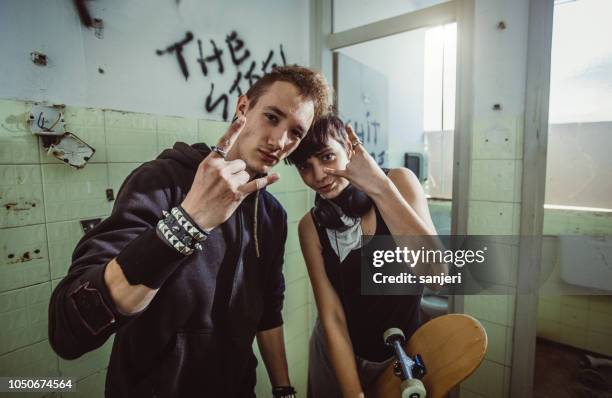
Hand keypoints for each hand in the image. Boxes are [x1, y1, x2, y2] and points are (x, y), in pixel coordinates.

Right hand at [181, 115, 279, 229]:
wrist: (194, 215)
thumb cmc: (199, 193)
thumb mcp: (203, 173)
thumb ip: (217, 164)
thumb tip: (235, 160)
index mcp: (211, 162)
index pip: (224, 143)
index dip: (234, 129)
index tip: (243, 118)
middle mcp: (220, 169)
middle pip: (240, 163)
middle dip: (236, 173)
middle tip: (223, 185)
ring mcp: (229, 182)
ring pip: (246, 174)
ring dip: (241, 182)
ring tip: (227, 192)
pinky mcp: (237, 194)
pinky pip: (255, 184)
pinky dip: (267, 180)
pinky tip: (276, 176)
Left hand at [323, 125, 387, 195]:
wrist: (380, 185)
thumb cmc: (376, 175)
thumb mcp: (370, 162)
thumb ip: (360, 158)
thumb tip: (351, 158)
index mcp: (363, 153)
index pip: (355, 141)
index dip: (350, 133)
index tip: (347, 125)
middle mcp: (356, 157)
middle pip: (350, 155)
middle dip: (352, 155)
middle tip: (354, 155)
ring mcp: (351, 165)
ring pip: (348, 166)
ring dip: (354, 172)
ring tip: (364, 177)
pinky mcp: (348, 174)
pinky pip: (337, 172)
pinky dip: (331, 171)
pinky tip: (324, 170)